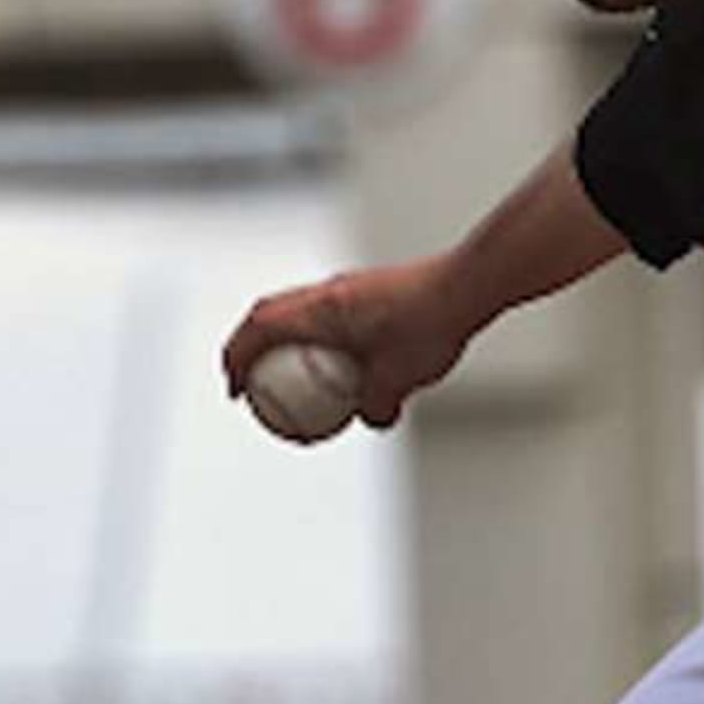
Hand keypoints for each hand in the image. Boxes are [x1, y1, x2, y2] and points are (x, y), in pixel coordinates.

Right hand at [219, 255, 473, 429]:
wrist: (468, 284)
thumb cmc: (432, 324)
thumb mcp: (399, 379)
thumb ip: (376, 404)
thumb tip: (369, 419)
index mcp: (323, 308)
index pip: (260, 329)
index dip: (237, 359)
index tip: (235, 391)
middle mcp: (330, 291)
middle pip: (269, 312)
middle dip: (248, 347)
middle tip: (247, 381)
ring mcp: (349, 287)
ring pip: (296, 308)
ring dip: (282, 339)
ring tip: (286, 375)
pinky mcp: (369, 289)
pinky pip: (325, 312)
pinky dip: (315, 335)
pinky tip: (335, 362)